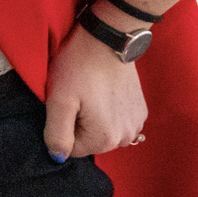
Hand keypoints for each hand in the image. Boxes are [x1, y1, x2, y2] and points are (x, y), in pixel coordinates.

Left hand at [43, 18, 147, 160]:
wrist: (107, 39)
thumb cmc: (79, 67)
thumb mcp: (59, 100)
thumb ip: (57, 133)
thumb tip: (57, 158)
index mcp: (104, 139)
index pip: (72, 150)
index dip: (62, 127)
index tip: (66, 104)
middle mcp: (126, 138)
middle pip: (89, 142)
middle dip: (78, 123)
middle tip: (76, 96)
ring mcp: (137, 124)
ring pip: (103, 132)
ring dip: (93, 117)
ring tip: (90, 91)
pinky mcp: (141, 110)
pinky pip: (117, 121)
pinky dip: (108, 111)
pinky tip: (103, 90)